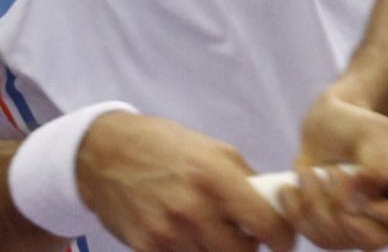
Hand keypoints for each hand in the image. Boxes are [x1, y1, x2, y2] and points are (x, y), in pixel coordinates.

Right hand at [75, 111, 293, 251]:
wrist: (104, 154)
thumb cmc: (164, 146)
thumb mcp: (213, 149)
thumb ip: (245, 179)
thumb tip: (274, 205)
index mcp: (215, 177)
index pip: (265, 224)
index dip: (282, 238)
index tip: (284, 240)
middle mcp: (193, 208)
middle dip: (251, 248)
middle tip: (247, 236)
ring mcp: (168, 233)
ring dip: (220, 250)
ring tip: (212, 229)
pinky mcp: (146, 249)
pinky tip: (188, 235)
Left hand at [279, 88, 387, 248]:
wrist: (331, 127)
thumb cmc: (363, 127)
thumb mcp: (376, 132)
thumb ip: (379, 163)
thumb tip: (368, 196)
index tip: (374, 202)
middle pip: (376, 241)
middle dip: (346, 207)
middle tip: (335, 172)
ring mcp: (365, 229)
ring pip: (342, 237)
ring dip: (318, 201)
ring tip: (310, 171)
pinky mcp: (336, 233)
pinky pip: (318, 237)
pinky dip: (300, 211)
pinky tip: (293, 187)